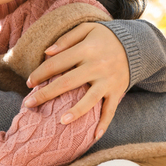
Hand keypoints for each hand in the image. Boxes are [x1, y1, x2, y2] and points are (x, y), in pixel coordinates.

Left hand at [25, 23, 128, 139]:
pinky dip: (104, 124)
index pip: (57, 63)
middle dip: (45, 94)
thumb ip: (66, 39)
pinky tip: (94, 136)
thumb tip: (47, 53)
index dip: (40, 73)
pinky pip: (110, 110)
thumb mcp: (87, 29)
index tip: (28, 82)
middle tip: (28, 104)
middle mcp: (97, 66)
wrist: (137, 45)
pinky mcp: (117, 92)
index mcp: (86, 49)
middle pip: (67, 82)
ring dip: (75, 112)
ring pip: (89, 100)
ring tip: (61, 121)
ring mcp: (108, 81)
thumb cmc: (106, 37)